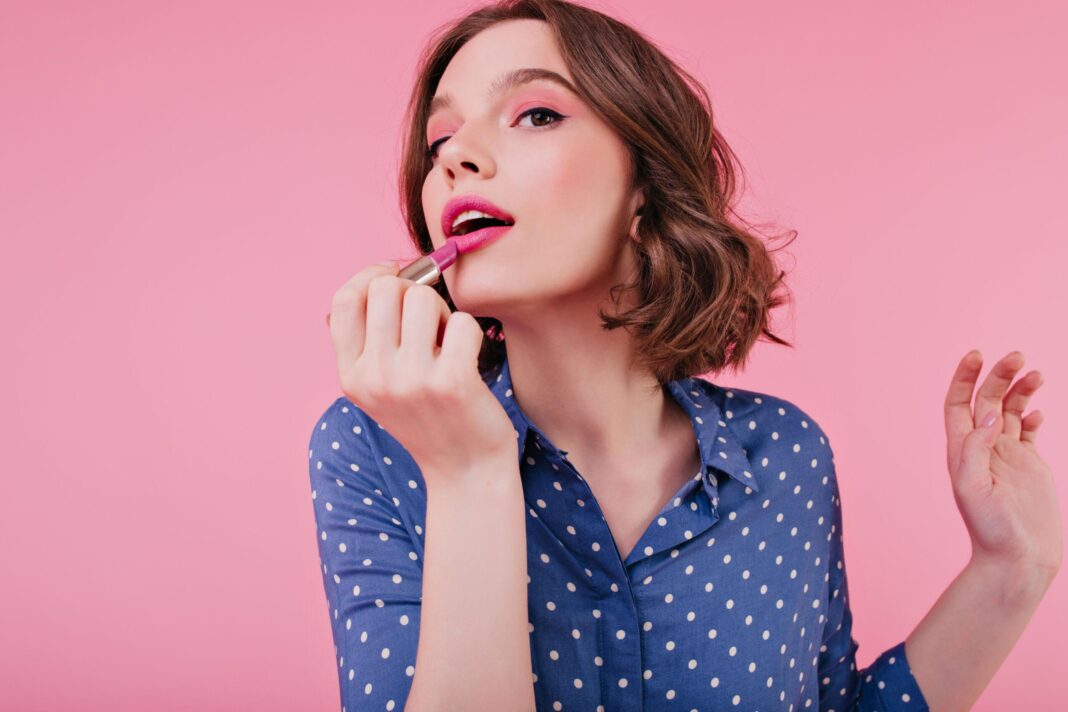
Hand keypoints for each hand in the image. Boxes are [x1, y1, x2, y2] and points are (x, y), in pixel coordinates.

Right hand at [326, 260, 518, 485]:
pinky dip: (472, 333)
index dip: (372, 276)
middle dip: (414, 294)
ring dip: (443, 313)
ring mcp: (411, 380)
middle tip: (431, 324)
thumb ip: (372, 337)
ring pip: (423, 298)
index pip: (345, 299)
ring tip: (448, 344)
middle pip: (386, 288)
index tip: (397, 276)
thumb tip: (385, 271)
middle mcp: (374, 378)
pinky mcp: (452, 382)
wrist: (467, 472)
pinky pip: (462, 322)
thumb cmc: (432, 418)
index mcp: (351, 376)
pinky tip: (469, 360)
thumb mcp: (383, 385)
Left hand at [944, 350, 1061, 579]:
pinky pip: (1025, 431)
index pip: (958, 403)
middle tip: (1018, 356)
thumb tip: (988, 415)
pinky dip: (1030, 415)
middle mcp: (982, 448)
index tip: (977, 355)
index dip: (964, 378)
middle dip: (1000, 375)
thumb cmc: (991, 530)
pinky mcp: (1028, 465)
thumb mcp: (974, 488)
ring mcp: (1005, 455)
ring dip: (1019, 389)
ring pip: (1008, 411)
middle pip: (987, 400)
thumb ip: (977, 449)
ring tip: (1036, 374)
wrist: (1017, 560)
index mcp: (962, 450)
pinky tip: (1037, 412)